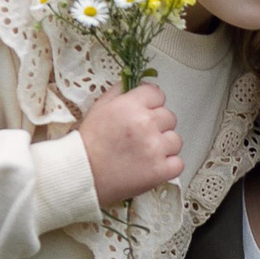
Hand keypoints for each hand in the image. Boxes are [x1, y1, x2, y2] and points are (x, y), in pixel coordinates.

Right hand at [78, 81, 181, 205]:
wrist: (81, 175)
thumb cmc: (87, 144)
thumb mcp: (99, 108)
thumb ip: (120, 92)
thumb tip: (135, 84)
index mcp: (131, 106)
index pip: (158, 94)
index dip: (151, 103)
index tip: (145, 111)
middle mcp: (146, 124)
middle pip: (169, 117)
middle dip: (157, 125)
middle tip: (141, 136)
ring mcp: (155, 148)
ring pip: (175, 140)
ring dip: (164, 146)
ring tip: (145, 153)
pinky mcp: (160, 170)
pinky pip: (178, 163)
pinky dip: (168, 166)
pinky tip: (152, 166)